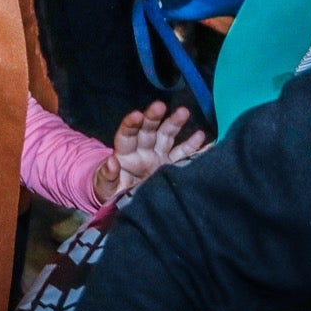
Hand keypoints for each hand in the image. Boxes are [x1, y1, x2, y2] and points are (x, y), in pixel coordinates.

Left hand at [93, 101, 208, 202]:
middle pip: (147, 130)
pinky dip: (194, 147)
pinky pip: (184, 155)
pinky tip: (205, 140)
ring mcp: (158, 157)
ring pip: (166, 136)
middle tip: (160, 105)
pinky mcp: (171, 167)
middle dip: (153, 117)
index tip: (137, 115)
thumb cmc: (110, 192)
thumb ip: (107, 176)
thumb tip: (112, 162)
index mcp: (125, 155)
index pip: (126, 135)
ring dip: (174, 123)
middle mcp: (142, 151)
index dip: (131, 124)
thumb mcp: (105, 187)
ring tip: (184, 112)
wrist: (126, 205)